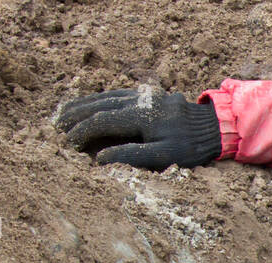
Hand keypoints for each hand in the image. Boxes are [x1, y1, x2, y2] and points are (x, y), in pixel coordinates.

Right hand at [55, 88, 221, 169]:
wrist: (215, 127)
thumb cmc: (191, 147)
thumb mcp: (164, 157)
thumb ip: (130, 156)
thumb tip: (99, 158)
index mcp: (140, 116)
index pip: (101, 120)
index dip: (81, 132)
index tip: (67, 143)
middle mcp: (138, 100)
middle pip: (97, 105)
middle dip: (75, 116)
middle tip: (56, 128)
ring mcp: (142, 95)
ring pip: (104, 97)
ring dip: (83, 105)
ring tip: (63, 114)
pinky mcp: (147, 95)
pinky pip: (116, 95)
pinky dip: (98, 100)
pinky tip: (89, 105)